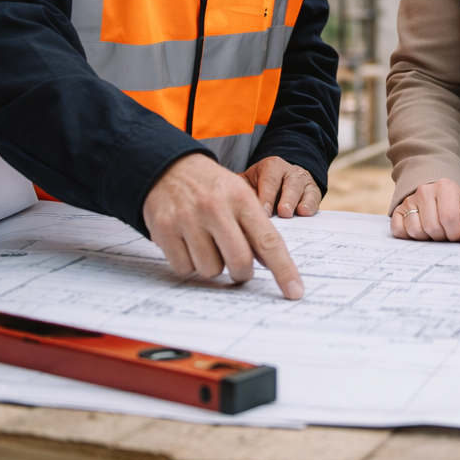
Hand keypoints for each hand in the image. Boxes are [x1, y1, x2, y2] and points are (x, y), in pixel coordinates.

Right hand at [142, 153, 303, 298]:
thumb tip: (270, 264)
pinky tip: (187, 243)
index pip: (268, 241)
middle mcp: (215, 208)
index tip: (295, 291)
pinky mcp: (164, 231)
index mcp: (241, 198)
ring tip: (206, 243)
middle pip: (239, 262)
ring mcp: (187, 219)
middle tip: (238, 267)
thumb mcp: (239, 194)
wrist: (168, 168)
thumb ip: (255, 227)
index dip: (284, 269)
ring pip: (210, 270)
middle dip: (242, 273)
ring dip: (212, 265)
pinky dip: (189, 264)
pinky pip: (185, 269)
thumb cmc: (211, 187)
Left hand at [242, 156, 321, 217]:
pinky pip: (314, 196)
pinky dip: (311, 204)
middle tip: (282, 212)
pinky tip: (306, 212)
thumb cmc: (258, 185)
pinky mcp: (313, 190)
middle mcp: (289, 170)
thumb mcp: (247, 183)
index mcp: (271, 166)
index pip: (269, 181)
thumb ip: (244, 192)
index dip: (266, 197)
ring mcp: (303, 180)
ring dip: (299, 202)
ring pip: (303, 189)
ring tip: (298, 213)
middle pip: (289, 184)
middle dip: (286, 199)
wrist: (278, 180)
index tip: (263, 213)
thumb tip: (241, 209)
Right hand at [390, 178, 459, 242]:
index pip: (449, 218)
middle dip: (441, 237)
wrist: (438, 199)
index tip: (457, 233)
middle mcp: (425, 190)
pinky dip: (409, 237)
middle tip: (445, 233)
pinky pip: (399, 231)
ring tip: (433, 231)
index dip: (454, 233)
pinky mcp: (398, 211)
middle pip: (431, 226)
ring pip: (415, 230)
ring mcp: (409, 200)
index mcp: (445, 187)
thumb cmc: (457, 208)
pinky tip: (420, 231)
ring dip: (426, 238)